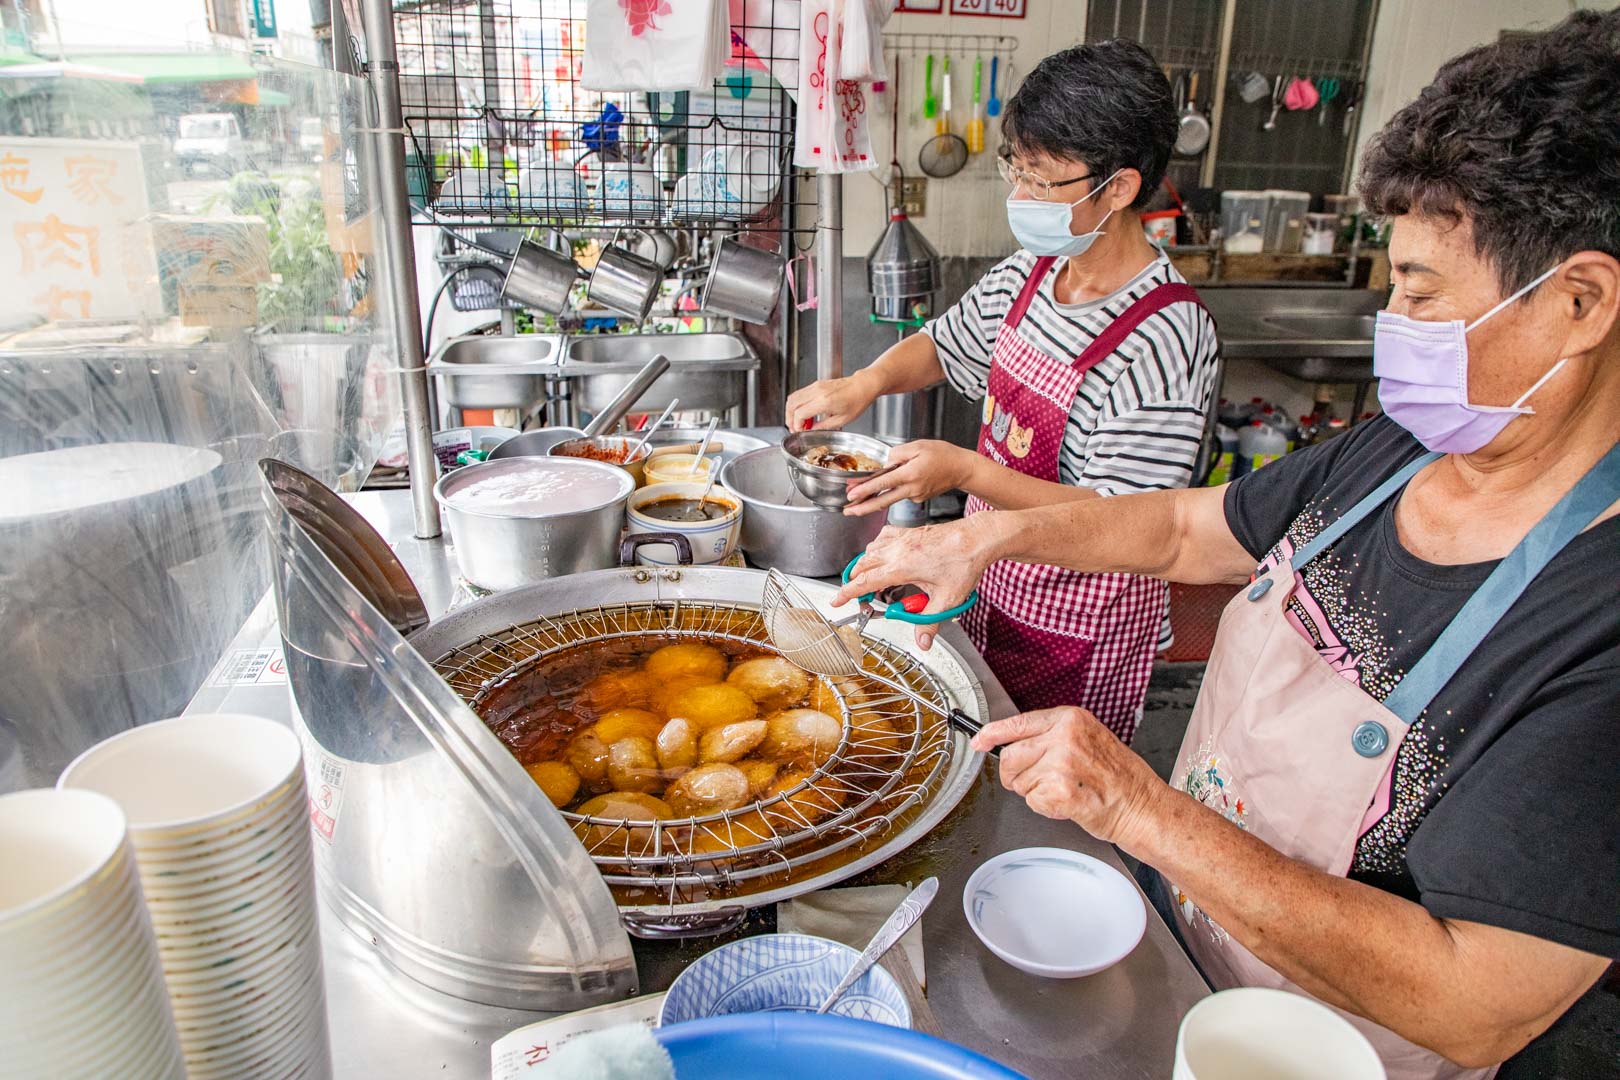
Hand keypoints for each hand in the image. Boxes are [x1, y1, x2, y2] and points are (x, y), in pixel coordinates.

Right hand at [785, 371, 879, 430]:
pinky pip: (800, 393)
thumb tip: (811, 430)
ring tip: (799, 421)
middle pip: (792, 404)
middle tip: (794, 428)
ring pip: (793, 397)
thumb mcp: (842, 420)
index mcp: (824, 401)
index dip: (796, 425)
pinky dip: (797, 404)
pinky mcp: (817, 384)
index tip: (800, 431)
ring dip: (791, 410)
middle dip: (789, 418)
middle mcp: (817, 391)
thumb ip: (823, 427)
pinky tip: (806, 413)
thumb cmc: (857, 401)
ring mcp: (816, 386)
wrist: (863, 386)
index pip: (799, 413)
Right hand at [834, 521, 997, 648]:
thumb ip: (930, 622)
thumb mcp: (947, 599)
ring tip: (869, 579)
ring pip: (871, 550)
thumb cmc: (963, 562)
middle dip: (854, 582)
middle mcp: (898, 550)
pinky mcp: (910, 532)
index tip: (836, 601)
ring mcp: (903, 538)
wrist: (976, 538)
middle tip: (857, 597)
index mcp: (901, 567)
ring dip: (865, 564)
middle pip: (863, 565)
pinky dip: (878, 547)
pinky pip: (884, 537)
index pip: (864, 582)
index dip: (847, 593)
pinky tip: (884, 554)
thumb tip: (923, 641)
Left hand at [844, 440, 975, 517]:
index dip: (865, 489)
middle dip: (863, 508)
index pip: (883, 483)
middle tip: (847, 512)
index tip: (851, 494)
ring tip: (855, 506)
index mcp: (910, 474)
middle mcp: (912, 488)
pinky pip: (900, 495)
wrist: (961, 469)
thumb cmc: (943, 454)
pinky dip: (890, 492)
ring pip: (889, 500)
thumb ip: (897, 454)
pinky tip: (886, 487)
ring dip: (871, 503)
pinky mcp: (918, 498)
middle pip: (883, 501)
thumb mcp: (918, 446)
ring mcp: (915, 496)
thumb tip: (883, 463)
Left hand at [971, 707, 1165, 849]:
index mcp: (1069, 719)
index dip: (991, 734)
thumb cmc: (1118, 777)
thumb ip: (1053, 736)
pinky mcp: (1060, 790)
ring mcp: (1061, 762)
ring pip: (1019, 781)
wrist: (1142, 806)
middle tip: (1037, 782)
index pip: (1017, 723)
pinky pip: (1032, 801)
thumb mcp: (1088, 738)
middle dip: (1014, 775)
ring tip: (1064, 791)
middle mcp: (1063, 736)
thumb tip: (1014, 743)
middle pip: (1010, 755)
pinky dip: (1045, 808)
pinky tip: (1069, 803)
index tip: (977, 741)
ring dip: (1034, 793)